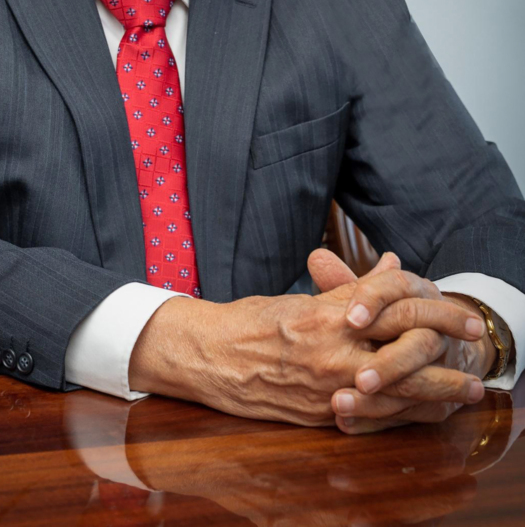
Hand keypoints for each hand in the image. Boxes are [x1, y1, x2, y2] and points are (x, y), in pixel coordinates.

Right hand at [128, 251, 485, 426]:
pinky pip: (375, 419)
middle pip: (408, 356)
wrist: (209, 359)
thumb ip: (353, 287)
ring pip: (399, 395)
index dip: (436, 309)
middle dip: (448, 355)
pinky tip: (424, 411)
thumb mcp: (305, 297)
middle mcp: (333, 356)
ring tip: (464, 391)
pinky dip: (405, 415)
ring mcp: (328, 391)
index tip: (462, 312)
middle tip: (475, 351)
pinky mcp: (321, 417)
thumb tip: (392, 265)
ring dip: (437, 393)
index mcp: (328, 318)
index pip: (397, 309)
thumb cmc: (252, 321)